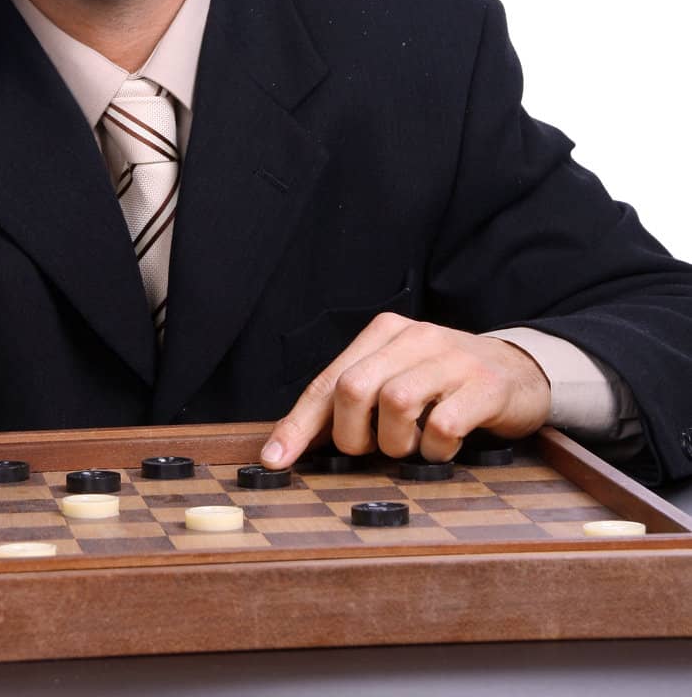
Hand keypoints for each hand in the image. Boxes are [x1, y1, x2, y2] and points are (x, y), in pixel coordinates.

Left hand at [260, 313, 550, 467]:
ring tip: (414, 446)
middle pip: (353, 389)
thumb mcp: (398, 378)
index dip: (298, 425)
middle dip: (353, 436)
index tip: (275, 461)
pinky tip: (444, 446)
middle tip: (373, 451)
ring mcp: (451, 359)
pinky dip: (436, 448)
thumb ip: (356, 401)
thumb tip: (296, 442)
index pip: (328, 381)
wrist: (520, 370)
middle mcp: (414, 338)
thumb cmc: (446, 383)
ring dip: (397, 443)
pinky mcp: (484, 386)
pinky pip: (443, 425)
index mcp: (384, 334)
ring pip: (394, 404)